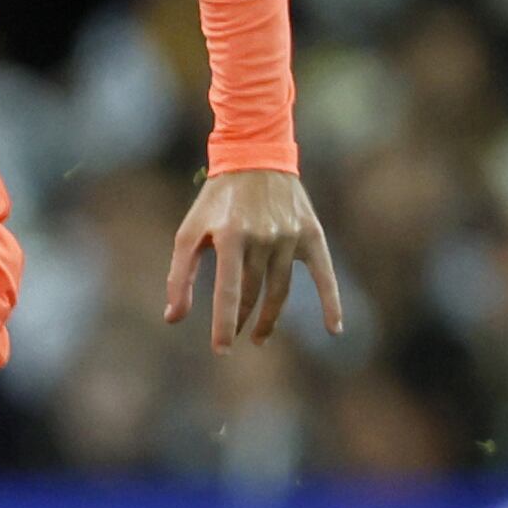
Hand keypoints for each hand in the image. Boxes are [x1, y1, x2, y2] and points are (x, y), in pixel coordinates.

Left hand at [161, 167, 345, 349]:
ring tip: (259, 336)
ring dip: (269, 317)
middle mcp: (263, 237)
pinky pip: (324, 274)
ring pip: (280, 289)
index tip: (221, 350)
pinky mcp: (312, 234)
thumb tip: (173, 318)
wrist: (255, 158)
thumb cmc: (216, 201)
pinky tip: (334, 329)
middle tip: (233, 337)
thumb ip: (180, 275)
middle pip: (253, 292)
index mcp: (230, 236)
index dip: (224, 323)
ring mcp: (290, 236)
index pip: (228, 290)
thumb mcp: (190, 231)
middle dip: (241, 319)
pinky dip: (331, 302)